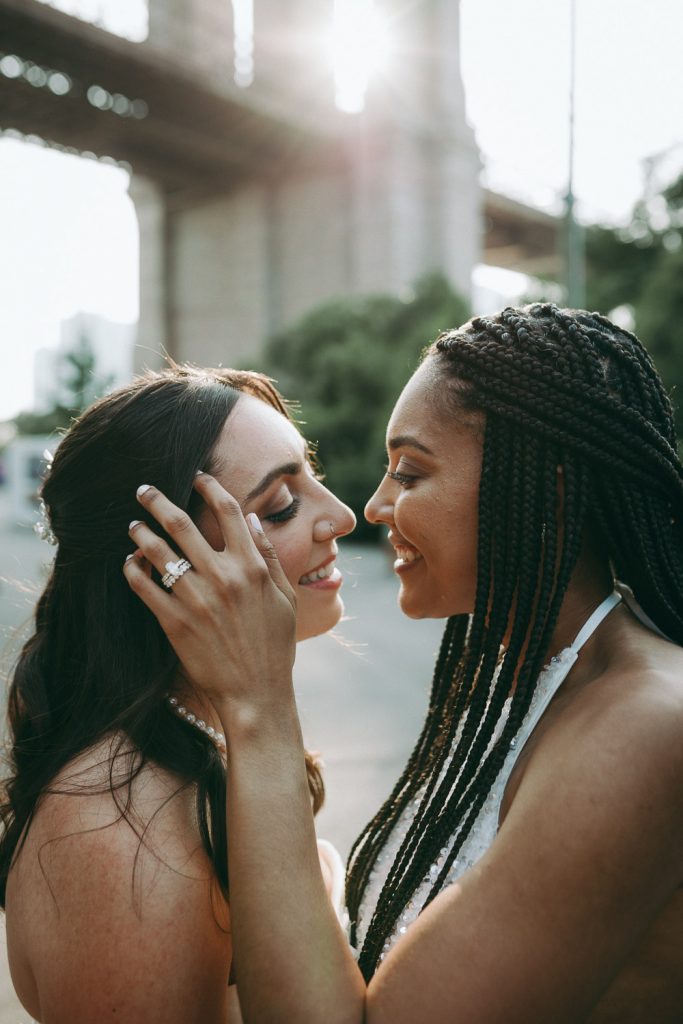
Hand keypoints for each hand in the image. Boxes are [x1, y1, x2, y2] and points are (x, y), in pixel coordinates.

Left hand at [123, 473, 296, 714]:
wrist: (256, 693)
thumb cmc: (275, 647)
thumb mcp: (284, 598)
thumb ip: (269, 557)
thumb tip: (251, 520)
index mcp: (252, 567)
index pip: (228, 511)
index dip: (209, 487)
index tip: (197, 476)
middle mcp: (223, 577)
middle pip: (182, 523)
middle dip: (158, 499)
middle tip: (143, 489)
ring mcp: (196, 599)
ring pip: (157, 551)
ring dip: (140, 532)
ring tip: (132, 525)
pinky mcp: (174, 622)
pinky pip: (143, 586)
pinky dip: (132, 569)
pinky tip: (129, 562)